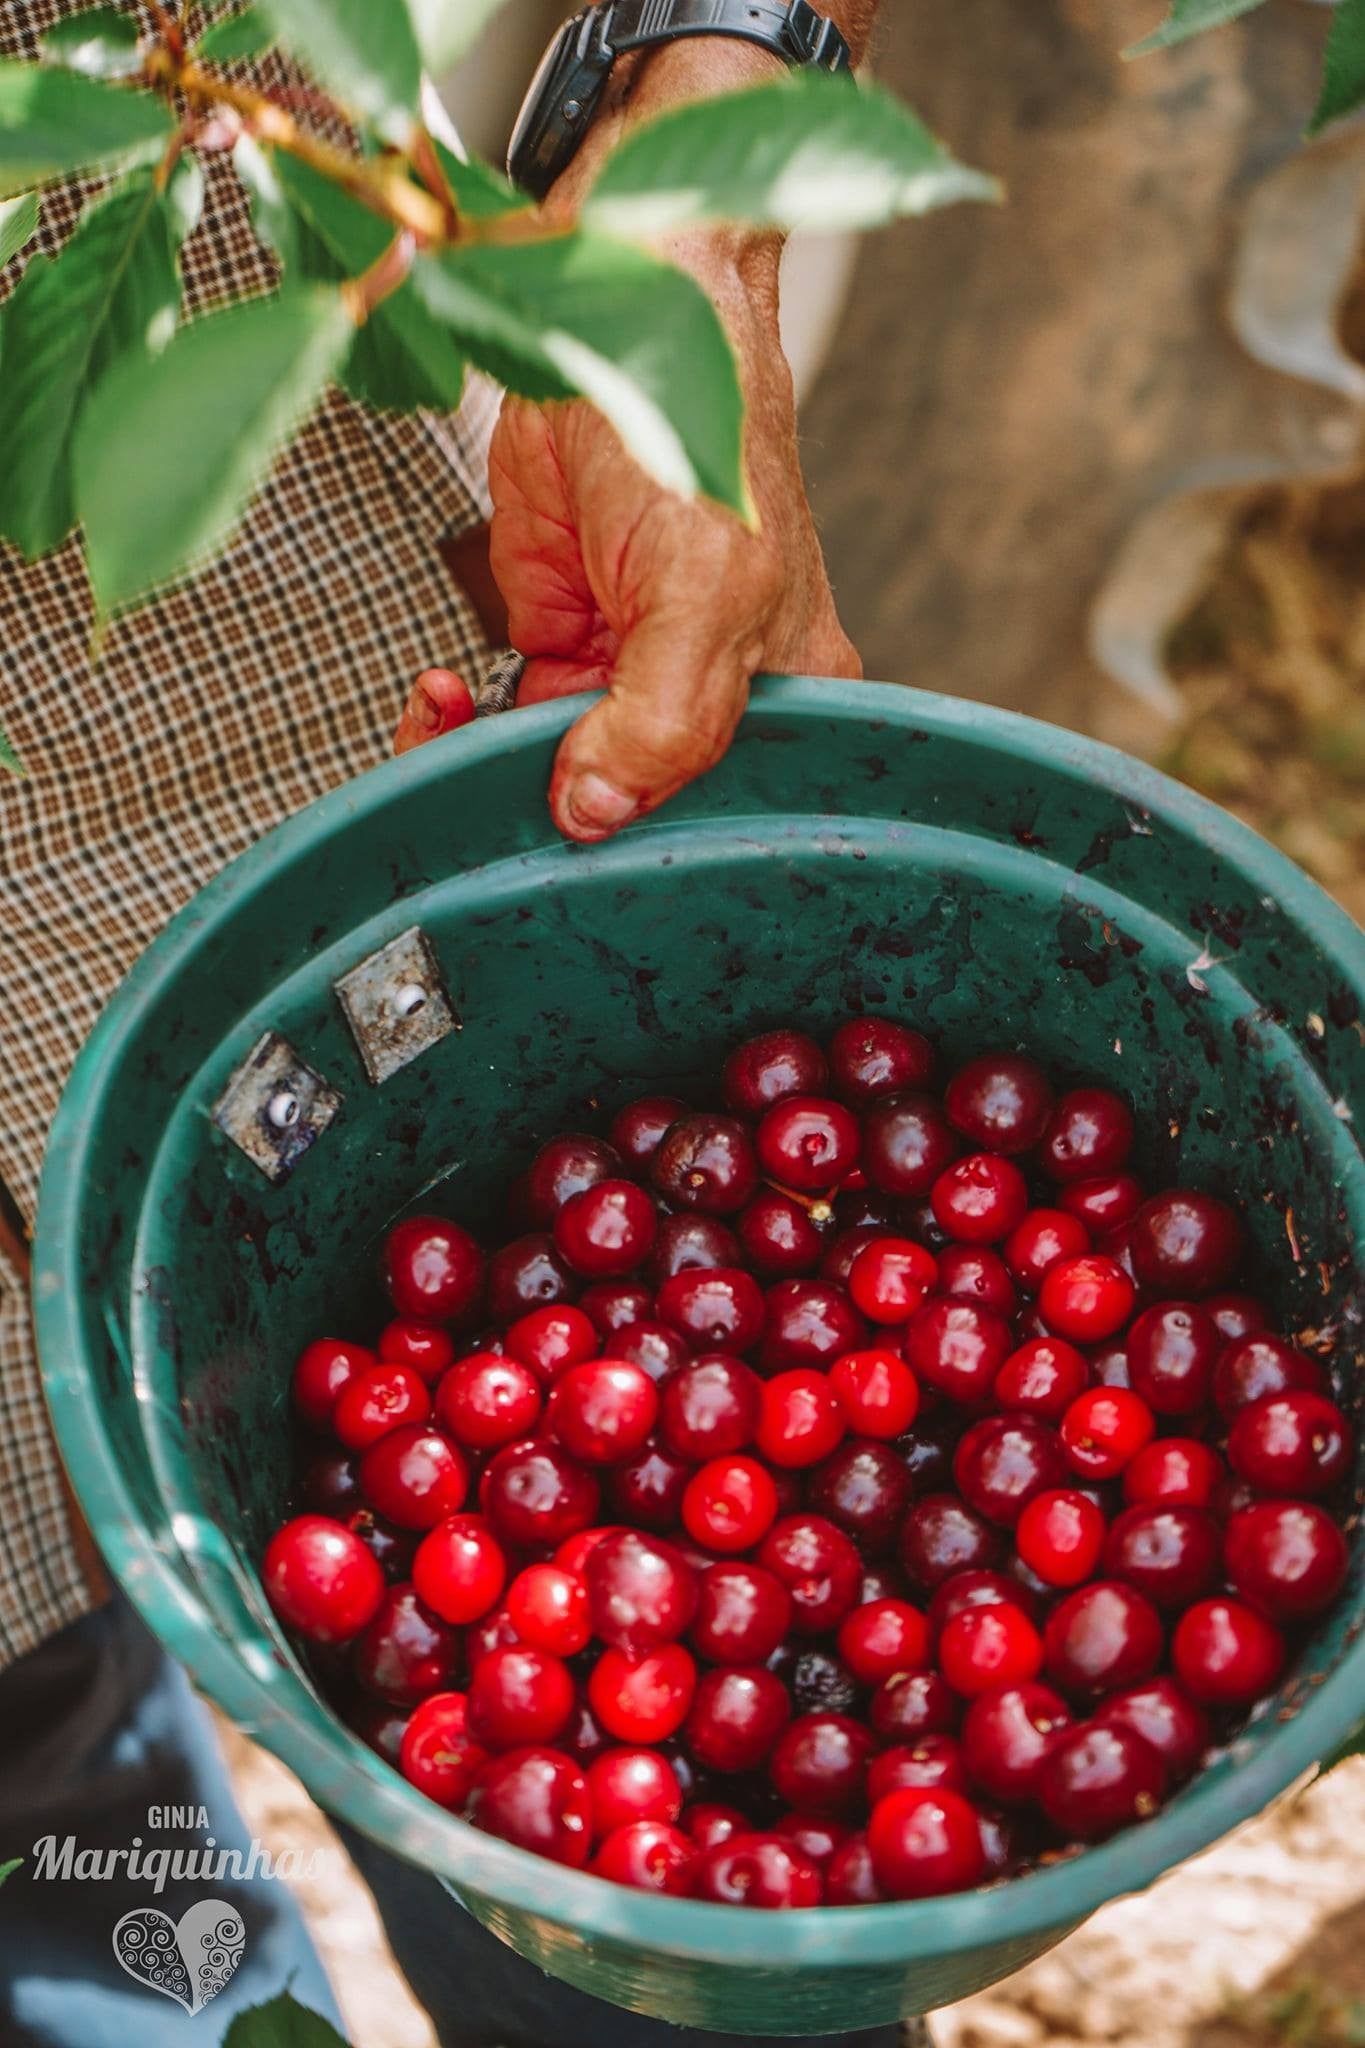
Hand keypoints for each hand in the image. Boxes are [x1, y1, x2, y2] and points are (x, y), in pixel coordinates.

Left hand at [394, 48, 859, 840]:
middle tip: (470, 817)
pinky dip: (451, 728)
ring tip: (437, 738)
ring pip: (550, 778)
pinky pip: (498, 726)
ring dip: (478, 776)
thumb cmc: (696, 424)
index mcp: (781, 706)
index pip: (716, 823)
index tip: (557, 857)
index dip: (637, 854)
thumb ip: (662, 719)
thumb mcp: (705, 589)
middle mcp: (704, 702)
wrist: (605, 303)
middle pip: (626, 812)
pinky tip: (435, 700)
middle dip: (542, 823)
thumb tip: (594, 814)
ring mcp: (625, 675)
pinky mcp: (556, 642)